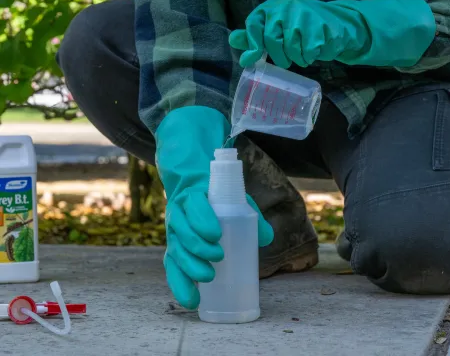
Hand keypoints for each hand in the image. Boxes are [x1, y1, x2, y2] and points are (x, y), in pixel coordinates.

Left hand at [156, 106, 273, 308]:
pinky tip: (214, 230)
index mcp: (185, 235)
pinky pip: (190, 207)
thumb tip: (267, 239)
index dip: (181, 284)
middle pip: (175, 252)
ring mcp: (181, 207)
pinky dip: (202, 220)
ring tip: (216, 254)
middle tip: (210, 276)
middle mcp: (178, 224)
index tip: (194, 303)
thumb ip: (250, 224)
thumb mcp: (235, 210)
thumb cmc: (215, 190)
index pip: (176, 264)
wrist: (199, 154)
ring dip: (196, 246)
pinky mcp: (189, 189)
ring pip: (179, 232)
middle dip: (189, 268)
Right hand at [164, 190, 272, 308]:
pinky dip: (181, 286)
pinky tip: (192, 300)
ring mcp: (173, 236)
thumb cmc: (220, 203)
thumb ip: (253, 218)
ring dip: (190, 267)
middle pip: (182, 232)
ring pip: (176, 252)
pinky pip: (172, 270)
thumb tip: (266, 238)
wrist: (195, 200)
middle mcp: (178, 215)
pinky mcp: (172, 254)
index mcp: (192, 197)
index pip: (193, 205)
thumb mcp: (236, 203)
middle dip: (199, 247)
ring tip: (209, 277)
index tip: (216, 234)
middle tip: (219, 256)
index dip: (201, 220)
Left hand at [229, 0, 435, 68]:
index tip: (252, 59)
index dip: (253, 44)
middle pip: (272, 41)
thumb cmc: (299, 27)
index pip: (254, 25)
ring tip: (303, 51)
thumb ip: (254, 35)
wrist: (335, 22)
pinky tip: (315, 49)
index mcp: (272, 6)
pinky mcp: (319, 28)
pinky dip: (310, 57)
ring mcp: (303, 16)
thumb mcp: (274, 28)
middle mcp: (286, 7)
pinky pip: (307, 53)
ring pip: (290, 50)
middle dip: (279, 56)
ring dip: (297, 58)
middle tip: (286, 58)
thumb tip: (232, 39)